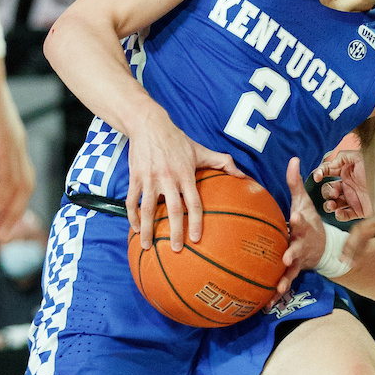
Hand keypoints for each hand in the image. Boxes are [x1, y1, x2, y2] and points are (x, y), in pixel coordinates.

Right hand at [0, 58, 34, 240]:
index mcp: (7, 142)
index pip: (16, 179)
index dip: (11, 202)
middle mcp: (15, 144)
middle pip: (23, 186)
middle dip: (15, 214)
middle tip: (3, 236)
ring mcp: (14, 142)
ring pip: (21, 185)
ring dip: (12, 211)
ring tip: (0, 231)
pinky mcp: (6, 140)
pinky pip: (11, 175)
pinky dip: (5, 196)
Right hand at [126, 103, 243, 251]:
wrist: (149, 124)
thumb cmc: (177, 140)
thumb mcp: (201, 150)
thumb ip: (222, 163)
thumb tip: (243, 175)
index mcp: (186, 174)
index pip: (193, 203)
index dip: (196, 222)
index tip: (196, 239)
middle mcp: (168, 178)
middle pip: (172, 210)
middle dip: (174, 232)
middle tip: (176, 250)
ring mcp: (150, 178)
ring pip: (148, 208)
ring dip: (148, 229)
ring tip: (148, 246)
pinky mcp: (135, 177)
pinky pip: (132, 200)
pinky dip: (132, 216)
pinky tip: (135, 229)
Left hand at [271, 157, 325, 305]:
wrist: (323, 247)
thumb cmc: (308, 221)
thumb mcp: (304, 202)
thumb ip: (295, 182)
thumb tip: (293, 158)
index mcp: (303, 227)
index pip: (302, 222)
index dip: (300, 220)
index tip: (296, 217)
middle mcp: (301, 246)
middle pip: (297, 250)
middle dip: (293, 253)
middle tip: (286, 257)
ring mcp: (297, 262)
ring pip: (292, 272)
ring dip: (285, 280)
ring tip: (278, 289)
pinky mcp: (292, 273)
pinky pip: (284, 285)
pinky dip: (275, 296)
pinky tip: (265, 305)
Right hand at [314, 149, 371, 220]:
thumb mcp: (361, 157)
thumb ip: (343, 156)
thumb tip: (329, 163)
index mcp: (347, 171)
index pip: (328, 172)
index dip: (319, 173)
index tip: (317, 177)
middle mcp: (348, 185)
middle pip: (328, 189)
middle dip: (326, 191)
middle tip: (333, 193)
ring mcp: (353, 198)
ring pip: (333, 203)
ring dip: (328, 204)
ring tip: (332, 205)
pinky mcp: (358, 211)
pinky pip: (344, 215)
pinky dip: (339, 215)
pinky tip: (339, 212)